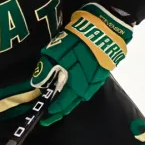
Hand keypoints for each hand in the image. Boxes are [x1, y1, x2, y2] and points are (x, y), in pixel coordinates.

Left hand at [30, 2, 132, 125]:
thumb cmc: (80, 38)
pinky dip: (78, 91)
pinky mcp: (102, 73)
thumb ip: (46, 67)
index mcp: (76, 84)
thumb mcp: (58, 50)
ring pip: (80, 96)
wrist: (108, 27)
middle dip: (61, 109)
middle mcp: (87, 87)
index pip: (62, 104)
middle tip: (51, 114)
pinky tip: (73, 90)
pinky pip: (87, 88)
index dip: (52, 111)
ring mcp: (97, 80)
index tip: (43, 117)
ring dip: (70, 101)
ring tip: (60, 104)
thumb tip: (36, 83)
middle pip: (72, 103)